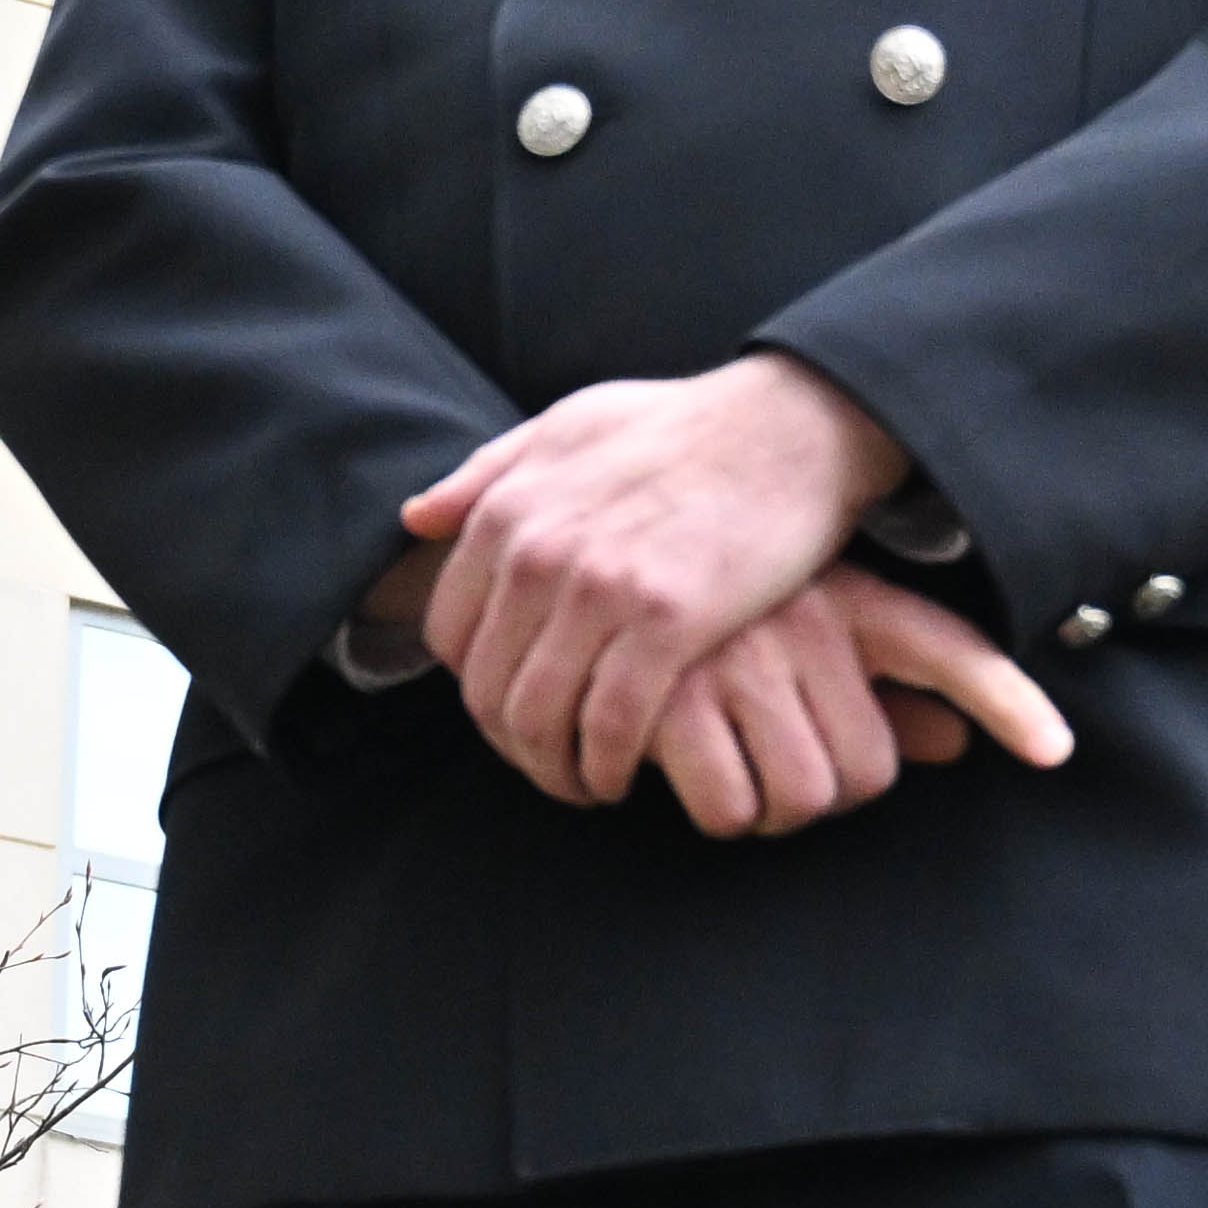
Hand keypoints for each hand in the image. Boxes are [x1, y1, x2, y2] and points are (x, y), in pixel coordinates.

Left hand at [400, 353, 913, 805]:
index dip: (479, 685)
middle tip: (551, 764)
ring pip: (538, 720)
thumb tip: (415, 518)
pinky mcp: (667, 623)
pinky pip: (611, 727)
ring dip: (553, 771)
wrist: (792, 424)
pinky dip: (607, 768)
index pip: (449, 635)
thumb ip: (489, 473)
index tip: (517, 705)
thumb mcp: (570, 424)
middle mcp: (538, 553)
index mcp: (508, 512)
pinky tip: (623, 777)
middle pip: (487, 691)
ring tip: (584, 782)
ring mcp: (600, 590)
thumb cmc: (684, 425)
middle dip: (511, 746)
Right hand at [640, 572, 1074, 837]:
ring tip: (728, 764)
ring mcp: (738, 664)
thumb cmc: (715, 606)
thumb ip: (889, 687)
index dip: (1008, 704)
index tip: (1053, 748)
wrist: (594, 560)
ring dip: (763, 809)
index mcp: (850, 601)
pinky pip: (724, 808)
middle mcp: (805, 627)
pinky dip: (709, 810)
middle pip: (863, 775)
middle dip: (823, 794)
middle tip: (778, 762)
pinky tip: (681, 770)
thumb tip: (953, 745)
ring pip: (796, 801)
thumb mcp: (813, 626)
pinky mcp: (667, 704)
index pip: (951, 651)